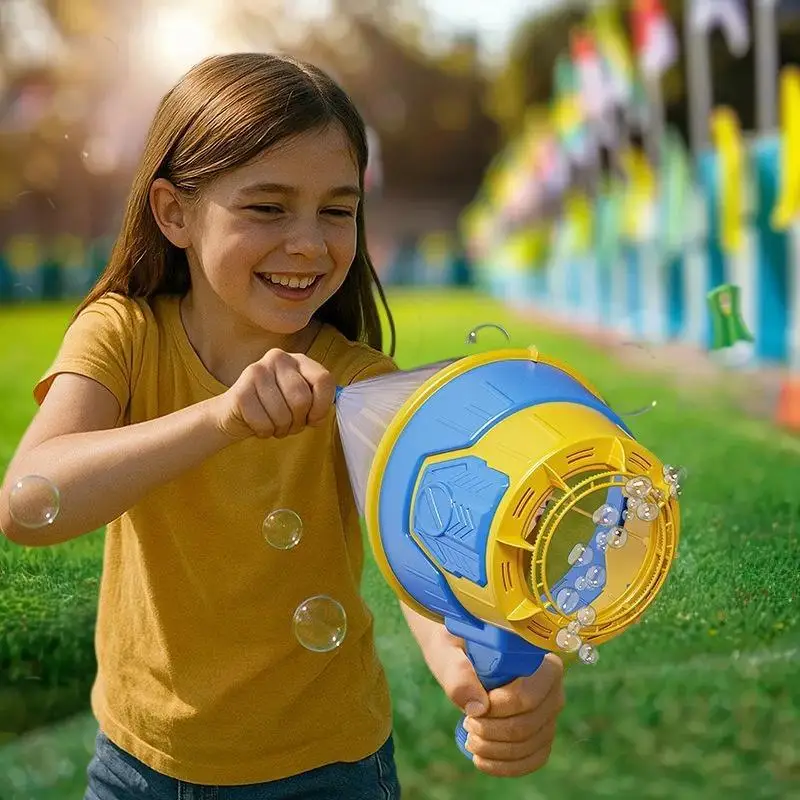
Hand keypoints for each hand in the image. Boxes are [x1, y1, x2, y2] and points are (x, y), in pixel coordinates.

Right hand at [212, 350, 334, 440]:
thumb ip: (316, 404)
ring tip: (274, 425)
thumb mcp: (299, 403)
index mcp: (298, 360)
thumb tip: (319, 416)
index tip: (313, 418)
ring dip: (281, 429)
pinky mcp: (241, 391)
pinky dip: (265, 432)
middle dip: (298, 421)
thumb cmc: (272, 409)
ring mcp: (258, 371)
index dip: (322, 405)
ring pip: (283, 414)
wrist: (234, 414)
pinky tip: (259, 425)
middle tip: (290, 425)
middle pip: (302, 399)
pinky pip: (263, 423)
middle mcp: (278, 359)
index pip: (323, 379)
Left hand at [425, 636, 564, 777]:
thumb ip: (458, 672)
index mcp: (538, 659)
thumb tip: (477, 708)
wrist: (461, 648)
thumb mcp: (448, 649)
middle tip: (467, 723)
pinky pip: (534, 758)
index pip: (528, 696)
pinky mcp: (541, 732)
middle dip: (492, 732)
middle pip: (529, 725)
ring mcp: (550, 713)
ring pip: (530, 745)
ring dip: (495, 750)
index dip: (499, 709)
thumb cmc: (457, 643)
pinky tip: (481, 760)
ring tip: (471, 739)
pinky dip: (507, 766)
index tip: (471, 710)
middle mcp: (552, 688)